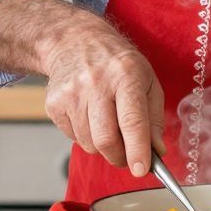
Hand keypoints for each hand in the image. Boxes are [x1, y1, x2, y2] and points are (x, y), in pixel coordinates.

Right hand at [41, 18, 164, 176]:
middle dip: (120, 157)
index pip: (132, 121)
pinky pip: (74, 138)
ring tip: (108, 125)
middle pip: (106, 140)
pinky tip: (89, 116)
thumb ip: (155, 118)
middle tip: (128, 156)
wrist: (73, 40)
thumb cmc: (117, 63)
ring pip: (89, 144)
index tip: (141, 170)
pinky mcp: (54, 104)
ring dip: (103, 146)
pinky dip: (85, 136)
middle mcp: (96, 83)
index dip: (137, 150)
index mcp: (126, 75)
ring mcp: (71, 94)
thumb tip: (157, 151)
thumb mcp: (147, 80)